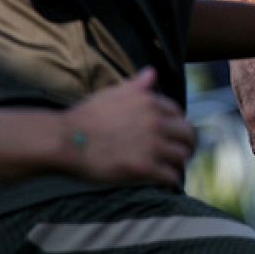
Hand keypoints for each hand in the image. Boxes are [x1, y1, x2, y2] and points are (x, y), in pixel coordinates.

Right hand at [62, 67, 194, 185]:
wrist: (67, 139)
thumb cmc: (86, 115)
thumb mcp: (112, 93)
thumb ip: (136, 85)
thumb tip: (152, 71)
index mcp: (149, 102)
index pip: (177, 112)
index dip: (176, 123)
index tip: (172, 133)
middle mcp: (155, 121)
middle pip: (187, 133)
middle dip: (186, 143)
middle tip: (182, 152)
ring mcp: (152, 145)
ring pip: (182, 155)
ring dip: (179, 163)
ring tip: (174, 168)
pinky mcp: (144, 167)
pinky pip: (170, 176)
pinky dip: (171, 180)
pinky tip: (165, 182)